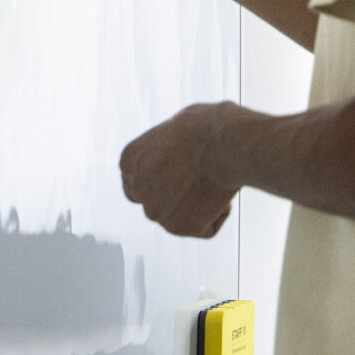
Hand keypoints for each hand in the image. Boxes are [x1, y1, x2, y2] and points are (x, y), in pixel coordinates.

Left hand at [120, 102, 240, 237]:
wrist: (225, 143)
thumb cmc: (208, 128)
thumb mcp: (177, 126)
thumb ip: (167, 147)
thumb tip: (179, 153)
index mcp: (130, 160)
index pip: (139, 180)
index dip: (166, 179)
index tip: (184, 174)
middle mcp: (137, 189)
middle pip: (156, 202)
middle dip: (178, 198)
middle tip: (202, 185)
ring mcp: (155, 211)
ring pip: (181, 217)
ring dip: (200, 207)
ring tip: (218, 184)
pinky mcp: (179, 228)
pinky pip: (205, 228)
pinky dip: (218, 215)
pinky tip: (224, 196)